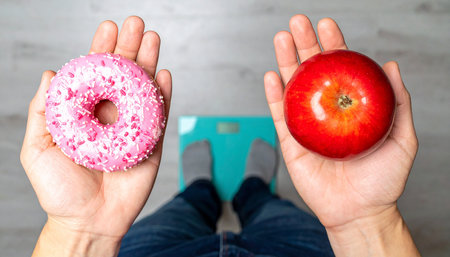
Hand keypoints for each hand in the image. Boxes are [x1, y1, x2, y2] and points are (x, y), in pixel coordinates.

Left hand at [20, 16, 171, 255]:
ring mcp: (134, 127)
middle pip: (124, 75)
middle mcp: (111, 114)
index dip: (102, 49)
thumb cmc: (60, 190)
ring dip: (149, 62)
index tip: (108, 28)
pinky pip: (160, 115)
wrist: (88, 221)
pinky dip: (164, 94)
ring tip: (152, 38)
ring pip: (144, 89)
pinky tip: (164, 74)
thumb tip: (51, 73)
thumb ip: (43, 111)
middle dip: (130, 47)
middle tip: (137, 24)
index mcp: (85, 112)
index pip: (96, 74)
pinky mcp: (152, 143)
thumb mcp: (38, 149)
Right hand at [264, 15, 418, 255]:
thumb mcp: (403, 139)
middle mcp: (326, 111)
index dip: (334, 45)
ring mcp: (305, 125)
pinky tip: (271, 76)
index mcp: (350, 107)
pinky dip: (273, 95)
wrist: (360, 211)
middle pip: (312, 72)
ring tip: (281, 38)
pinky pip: (279, 115)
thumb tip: (391, 65)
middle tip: (298, 22)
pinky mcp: (290, 143)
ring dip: (285, 61)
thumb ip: (398, 103)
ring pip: (292, 88)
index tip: (328, 25)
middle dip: (304, 44)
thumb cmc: (383, 180)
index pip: (340, 69)